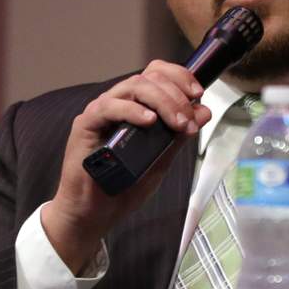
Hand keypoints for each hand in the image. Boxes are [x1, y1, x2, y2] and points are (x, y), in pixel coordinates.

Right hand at [41, 60, 210, 273]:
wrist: (95, 214)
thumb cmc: (123, 186)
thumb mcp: (162, 159)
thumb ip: (179, 135)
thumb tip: (203, 112)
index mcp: (135, 106)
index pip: (156, 73)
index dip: (179, 77)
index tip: (198, 94)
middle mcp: (117, 103)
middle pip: (148, 77)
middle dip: (176, 95)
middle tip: (189, 120)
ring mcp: (100, 112)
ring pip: (133, 87)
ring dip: (162, 102)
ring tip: (177, 124)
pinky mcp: (85, 125)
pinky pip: (108, 107)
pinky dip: (132, 110)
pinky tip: (149, 122)